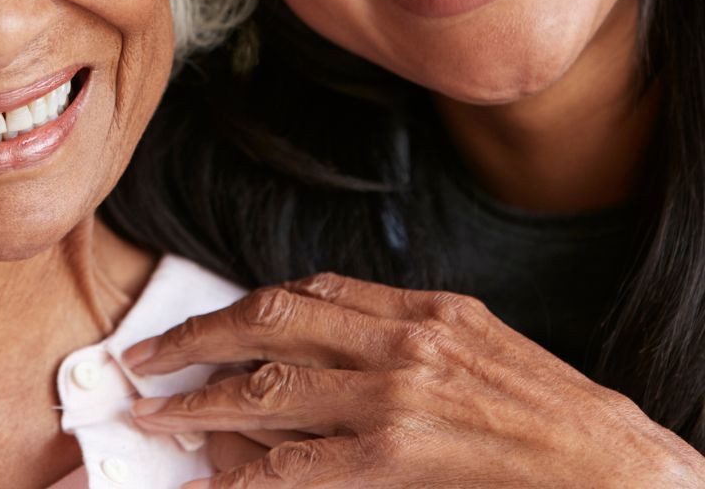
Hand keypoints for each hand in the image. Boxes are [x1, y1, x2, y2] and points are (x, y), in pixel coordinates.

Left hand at [124, 273, 704, 487]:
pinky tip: (211, 481)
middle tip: (143, 361)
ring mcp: (396, 399)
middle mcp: (400, 341)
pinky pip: (300, 464)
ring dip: (202, 403)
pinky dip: (246, 474)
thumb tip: (320, 339)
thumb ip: (401, 332)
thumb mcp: (477, 344)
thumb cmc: (552, 413)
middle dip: (196, 341)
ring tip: (154, 416)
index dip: (240, 309)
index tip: (200, 327)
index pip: (304, 293)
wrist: (621, 473)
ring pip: (270, 388)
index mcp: (420, 309)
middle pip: (270, 323)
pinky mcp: (397, 460)